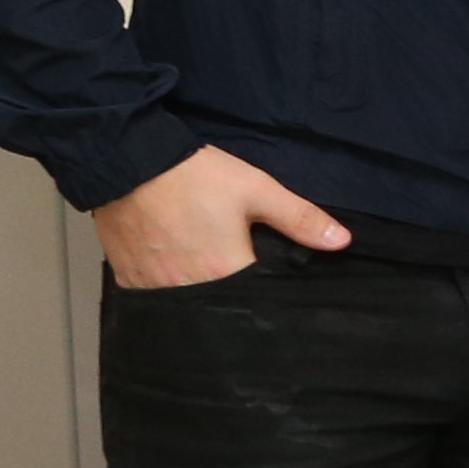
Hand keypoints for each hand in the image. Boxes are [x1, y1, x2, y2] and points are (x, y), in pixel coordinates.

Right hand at [94, 144, 349, 287]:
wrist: (127, 160)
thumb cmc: (194, 175)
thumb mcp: (256, 189)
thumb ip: (300, 219)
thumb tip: (342, 242)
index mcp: (226, 271)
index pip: (259, 300)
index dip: (269, 295)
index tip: (274, 290)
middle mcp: (190, 288)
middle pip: (223, 306)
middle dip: (236, 297)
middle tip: (237, 274)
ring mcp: (156, 287)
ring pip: (189, 304)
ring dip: (202, 295)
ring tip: (207, 273)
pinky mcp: (130, 281)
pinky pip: (157, 298)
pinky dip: (170, 289)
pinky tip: (178, 271)